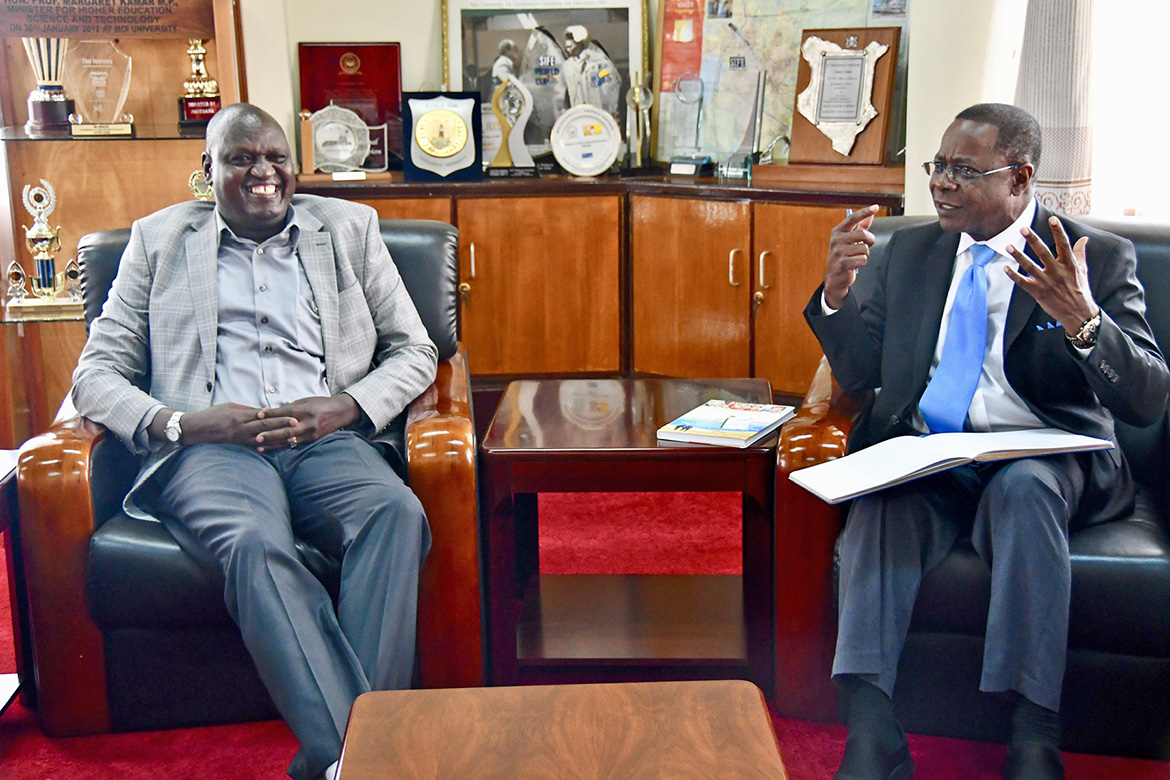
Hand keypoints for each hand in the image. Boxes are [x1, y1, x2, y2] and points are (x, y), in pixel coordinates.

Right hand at [165, 403, 297, 447]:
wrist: (194, 429)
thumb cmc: (212, 415)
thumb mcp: (230, 407)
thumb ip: (247, 410)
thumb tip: (265, 412)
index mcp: (240, 415)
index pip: (263, 416)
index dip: (279, 417)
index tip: (293, 416)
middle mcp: (240, 427)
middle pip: (265, 427)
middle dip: (282, 427)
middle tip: (297, 425)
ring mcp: (238, 438)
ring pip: (262, 439)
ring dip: (277, 439)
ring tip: (291, 439)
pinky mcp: (235, 445)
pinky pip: (253, 446)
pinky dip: (264, 447)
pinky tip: (274, 448)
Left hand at [255, 394, 360, 450]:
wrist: (341, 412)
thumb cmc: (320, 404)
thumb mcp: (305, 401)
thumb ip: (289, 408)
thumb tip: (270, 412)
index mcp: (305, 410)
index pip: (285, 412)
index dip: (271, 413)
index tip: (258, 414)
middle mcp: (308, 423)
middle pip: (286, 429)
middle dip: (270, 434)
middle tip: (257, 436)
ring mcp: (310, 433)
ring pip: (289, 439)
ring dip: (273, 443)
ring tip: (260, 446)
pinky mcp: (312, 439)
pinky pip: (295, 444)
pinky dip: (282, 446)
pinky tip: (273, 448)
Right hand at [824, 205, 878, 309]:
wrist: (834, 277)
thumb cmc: (843, 256)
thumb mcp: (849, 240)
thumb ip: (860, 226)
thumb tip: (871, 214)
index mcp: (838, 231)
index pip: (853, 218)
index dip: (865, 212)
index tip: (875, 207)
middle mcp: (836, 240)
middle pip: (863, 234)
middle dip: (869, 241)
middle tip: (865, 246)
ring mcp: (839, 252)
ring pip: (864, 248)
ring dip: (864, 254)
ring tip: (856, 258)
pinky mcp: (843, 263)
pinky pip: (863, 259)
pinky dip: (862, 263)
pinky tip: (855, 265)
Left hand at [1004, 216, 1098, 331]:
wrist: (1077, 313)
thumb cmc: (1080, 290)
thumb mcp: (1082, 270)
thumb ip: (1080, 254)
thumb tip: (1084, 239)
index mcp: (1069, 264)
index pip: (1063, 244)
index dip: (1058, 231)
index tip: (1052, 219)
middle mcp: (1057, 272)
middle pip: (1043, 252)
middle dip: (1032, 240)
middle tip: (1022, 229)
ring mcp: (1046, 282)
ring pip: (1029, 266)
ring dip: (1017, 256)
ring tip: (1008, 246)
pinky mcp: (1038, 292)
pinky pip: (1022, 282)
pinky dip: (1013, 275)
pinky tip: (1005, 267)